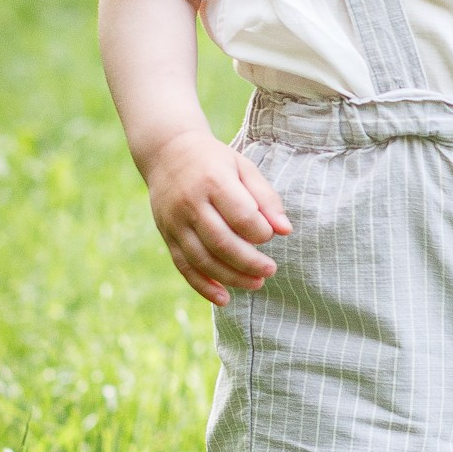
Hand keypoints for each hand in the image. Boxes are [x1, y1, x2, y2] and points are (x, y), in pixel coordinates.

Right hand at [144, 127, 289, 305]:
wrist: (167, 152)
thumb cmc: (215, 161)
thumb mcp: (243, 168)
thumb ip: (266, 198)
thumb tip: (286, 231)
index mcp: (213, 181)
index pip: (240, 215)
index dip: (260, 231)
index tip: (270, 236)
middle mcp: (190, 203)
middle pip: (221, 242)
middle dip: (249, 262)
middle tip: (270, 270)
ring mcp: (175, 222)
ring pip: (202, 259)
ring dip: (230, 277)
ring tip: (256, 284)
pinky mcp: (167, 235)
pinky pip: (184, 266)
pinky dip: (203, 286)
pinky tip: (224, 299)